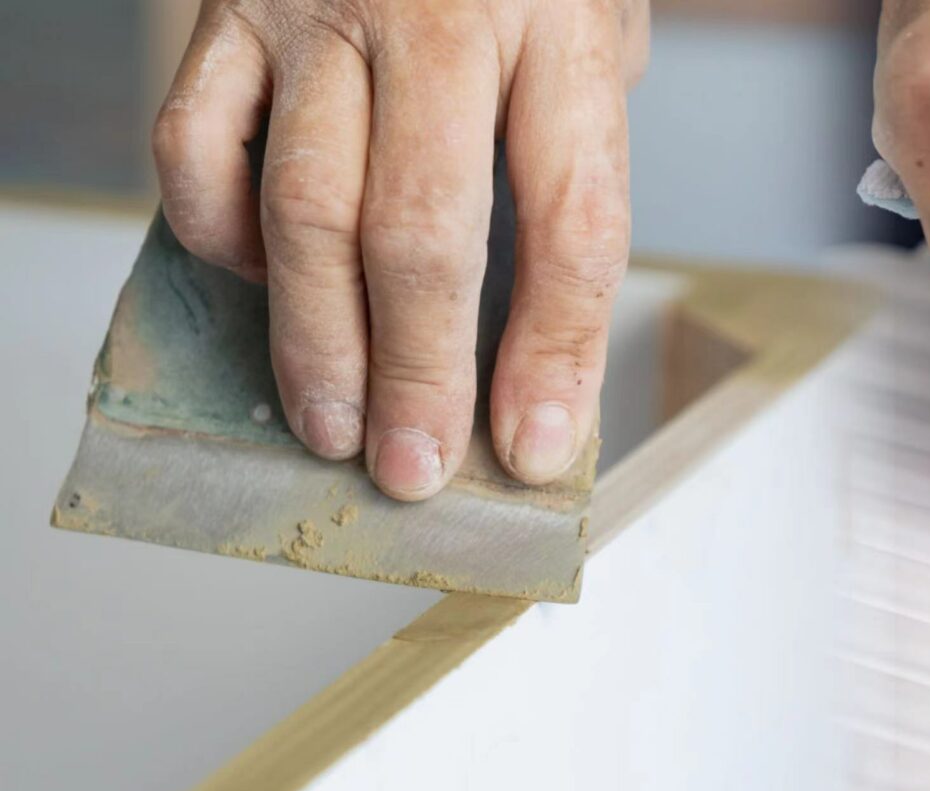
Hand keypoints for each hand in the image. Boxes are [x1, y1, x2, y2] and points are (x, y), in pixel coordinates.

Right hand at [153, 0, 649, 499]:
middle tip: (415, 469)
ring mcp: (316, 11)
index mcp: (555, 23)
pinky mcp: (224, 11)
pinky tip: (261, 285)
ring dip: (318, 341)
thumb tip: (547, 334)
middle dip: (420, 372)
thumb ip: (573, 148)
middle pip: (420, 230)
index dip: (558, 348)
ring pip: (302, 208)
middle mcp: (433, 15)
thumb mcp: (594, 22)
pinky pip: (198, 145)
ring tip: (339, 427)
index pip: (570, 218)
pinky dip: (221, 233)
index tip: (537, 445)